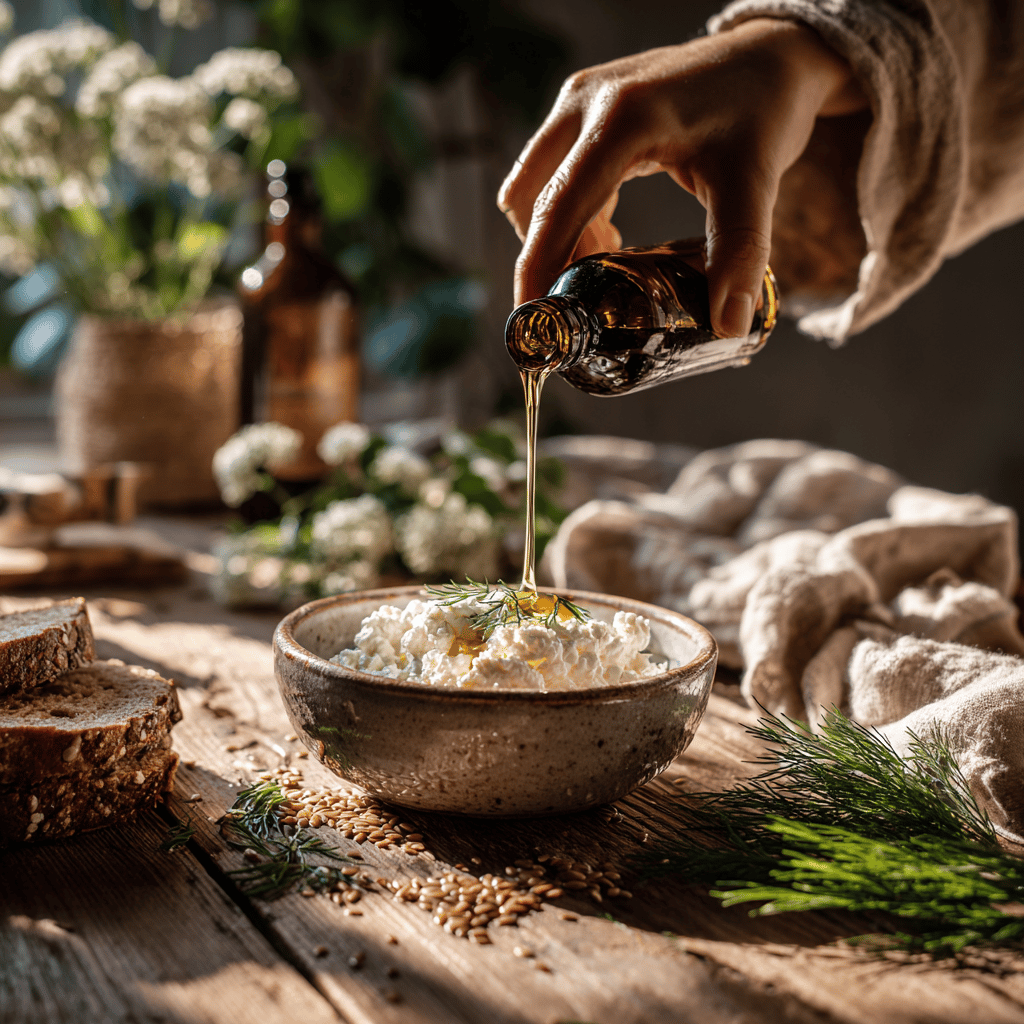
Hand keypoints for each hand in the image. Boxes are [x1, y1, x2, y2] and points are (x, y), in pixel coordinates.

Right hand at [498, 18, 866, 337]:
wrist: (770, 56)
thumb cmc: (762, 108)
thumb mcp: (754, 182)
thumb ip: (739, 254)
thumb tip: (730, 323)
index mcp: (625, 116)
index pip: (561, 203)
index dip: (538, 265)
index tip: (534, 316)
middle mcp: (589, 101)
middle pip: (531, 197)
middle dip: (543, 255)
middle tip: (577, 303)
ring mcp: (580, 101)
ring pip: (534, 187)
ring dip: (556, 236)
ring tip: (603, 268)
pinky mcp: (583, 110)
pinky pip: (552, 174)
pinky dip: (567, 217)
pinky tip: (606, 240)